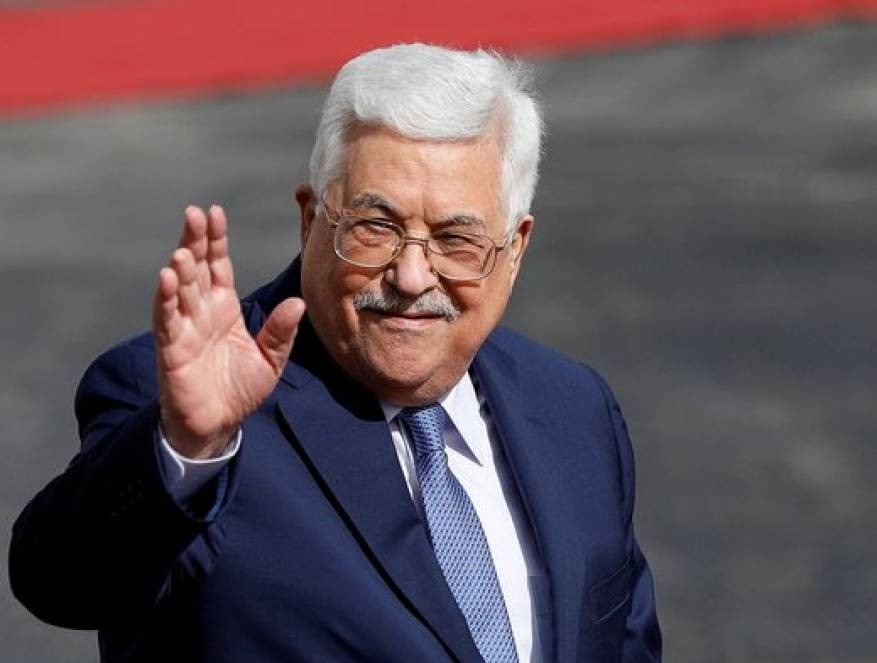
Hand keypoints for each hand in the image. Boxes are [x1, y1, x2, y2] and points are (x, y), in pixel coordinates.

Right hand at [153, 205, 304, 458]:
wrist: (218, 425)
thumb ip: (281, 331)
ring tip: (185, 249)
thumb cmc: (240, 390)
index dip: (216, 240)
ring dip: (180, 268)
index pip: (218, 266)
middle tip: (195, 213)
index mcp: (224, 308)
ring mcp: (184, 328)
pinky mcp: (171, 348)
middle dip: (195, 241)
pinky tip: (167, 277)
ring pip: (180, 290)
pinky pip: (166, 319)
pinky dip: (166, 298)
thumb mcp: (270, 359)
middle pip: (197, 268)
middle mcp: (201, 311)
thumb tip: (299, 303)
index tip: (215, 212)